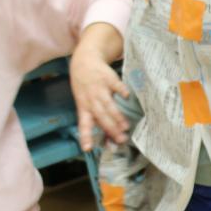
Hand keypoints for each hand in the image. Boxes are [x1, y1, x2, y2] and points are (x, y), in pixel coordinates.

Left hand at [70, 22, 128, 148]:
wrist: (83, 62)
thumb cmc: (85, 88)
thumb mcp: (85, 103)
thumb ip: (95, 119)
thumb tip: (109, 140)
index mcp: (83, 107)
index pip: (84, 125)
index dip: (85, 137)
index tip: (87, 148)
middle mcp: (90, 99)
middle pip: (101, 117)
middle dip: (111, 129)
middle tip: (121, 139)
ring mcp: (99, 88)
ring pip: (108, 105)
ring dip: (117, 116)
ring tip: (126, 126)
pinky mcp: (108, 78)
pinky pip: (116, 86)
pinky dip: (122, 91)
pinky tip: (127, 97)